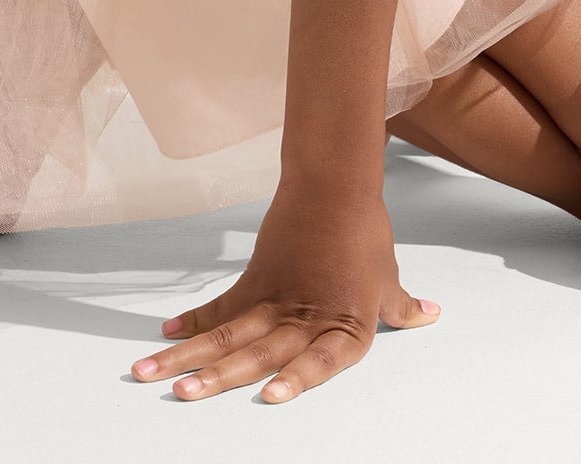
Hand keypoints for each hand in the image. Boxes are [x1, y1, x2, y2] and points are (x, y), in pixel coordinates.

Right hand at [130, 179, 439, 404]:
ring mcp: (277, 299)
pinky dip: (195, 322)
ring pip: (228, 333)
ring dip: (188, 356)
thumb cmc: (366, 232)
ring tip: (150, 374)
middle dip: (217, 377)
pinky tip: (167, 336)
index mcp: (345, 326)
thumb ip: (401, 307)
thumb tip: (430, 315)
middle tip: (182, 395)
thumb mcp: (386, 277)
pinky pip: (222, 307)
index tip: (269, 397)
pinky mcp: (256, 279)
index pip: (321, 361)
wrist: (336, 182)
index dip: (297, 380)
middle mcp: (307, 317)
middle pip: (259, 352)